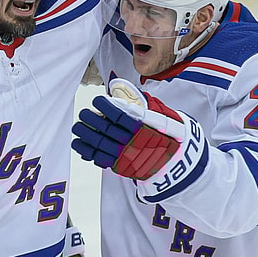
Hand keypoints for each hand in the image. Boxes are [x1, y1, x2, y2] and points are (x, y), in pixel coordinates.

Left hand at [72, 79, 206, 197]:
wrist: (179, 164)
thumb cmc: (171, 137)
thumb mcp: (165, 117)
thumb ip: (146, 105)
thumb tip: (125, 89)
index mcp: (143, 128)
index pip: (119, 115)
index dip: (105, 107)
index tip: (97, 100)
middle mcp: (133, 142)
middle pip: (106, 129)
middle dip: (91, 120)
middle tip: (83, 113)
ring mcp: (126, 156)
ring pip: (100, 144)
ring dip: (85, 135)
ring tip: (77, 127)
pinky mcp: (122, 167)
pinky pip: (100, 160)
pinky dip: (88, 152)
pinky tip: (79, 144)